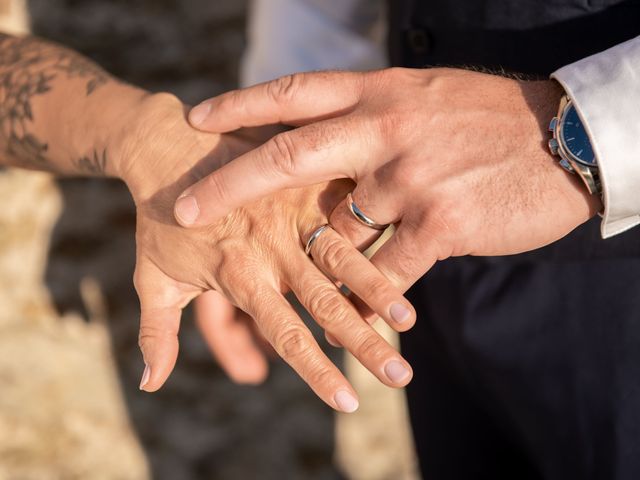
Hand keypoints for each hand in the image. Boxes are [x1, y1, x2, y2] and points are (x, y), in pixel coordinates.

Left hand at [116, 93, 415, 411]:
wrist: (165, 144)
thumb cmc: (158, 220)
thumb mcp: (152, 278)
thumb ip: (158, 332)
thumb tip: (150, 386)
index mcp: (240, 276)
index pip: (286, 334)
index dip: (317, 372)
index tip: (348, 403)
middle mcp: (273, 250)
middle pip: (326, 305)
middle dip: (364, 342)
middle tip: (400, 376)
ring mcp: (293, 215)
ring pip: (343, 258)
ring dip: (378, 288)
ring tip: (409, 318)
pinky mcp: (305, 185)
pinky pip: (346, 209)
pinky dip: (373, 229)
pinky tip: (409, 243)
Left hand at [180, 68, 601, 290]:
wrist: (565, 140)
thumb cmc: (492, 120)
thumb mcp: (426, 99)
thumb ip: (376, 119)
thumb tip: (331, 145)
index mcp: (379, 94)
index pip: (294, 95)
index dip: (240, 106)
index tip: (196, 119)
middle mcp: (385, 131)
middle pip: (289, 158)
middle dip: (230, 185)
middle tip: (185, 210)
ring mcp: (409, 179)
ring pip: (337, 231)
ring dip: (316, 259)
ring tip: (273, 275)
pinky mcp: (439, 226)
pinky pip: (380, 274)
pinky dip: (364, 299)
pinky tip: (356, 318)